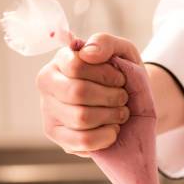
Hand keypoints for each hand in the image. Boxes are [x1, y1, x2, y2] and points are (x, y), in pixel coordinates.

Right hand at [36, 33, 142, 155]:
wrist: (134, 105)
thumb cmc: (123, 76)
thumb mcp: (122, 51)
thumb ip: (105, 42)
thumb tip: (87, 53)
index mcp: (60, 62)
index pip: (76, 65)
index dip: (106, 74)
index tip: (120, 78)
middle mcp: (48, 87)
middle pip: (78, 93)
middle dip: (111, 96)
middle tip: (123, 98)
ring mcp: (51, 114)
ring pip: (81, 118)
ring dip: (111, 116)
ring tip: (120, 113)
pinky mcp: (61, 139)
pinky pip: (84, 142)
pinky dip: (107, 136)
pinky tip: (113, 129)